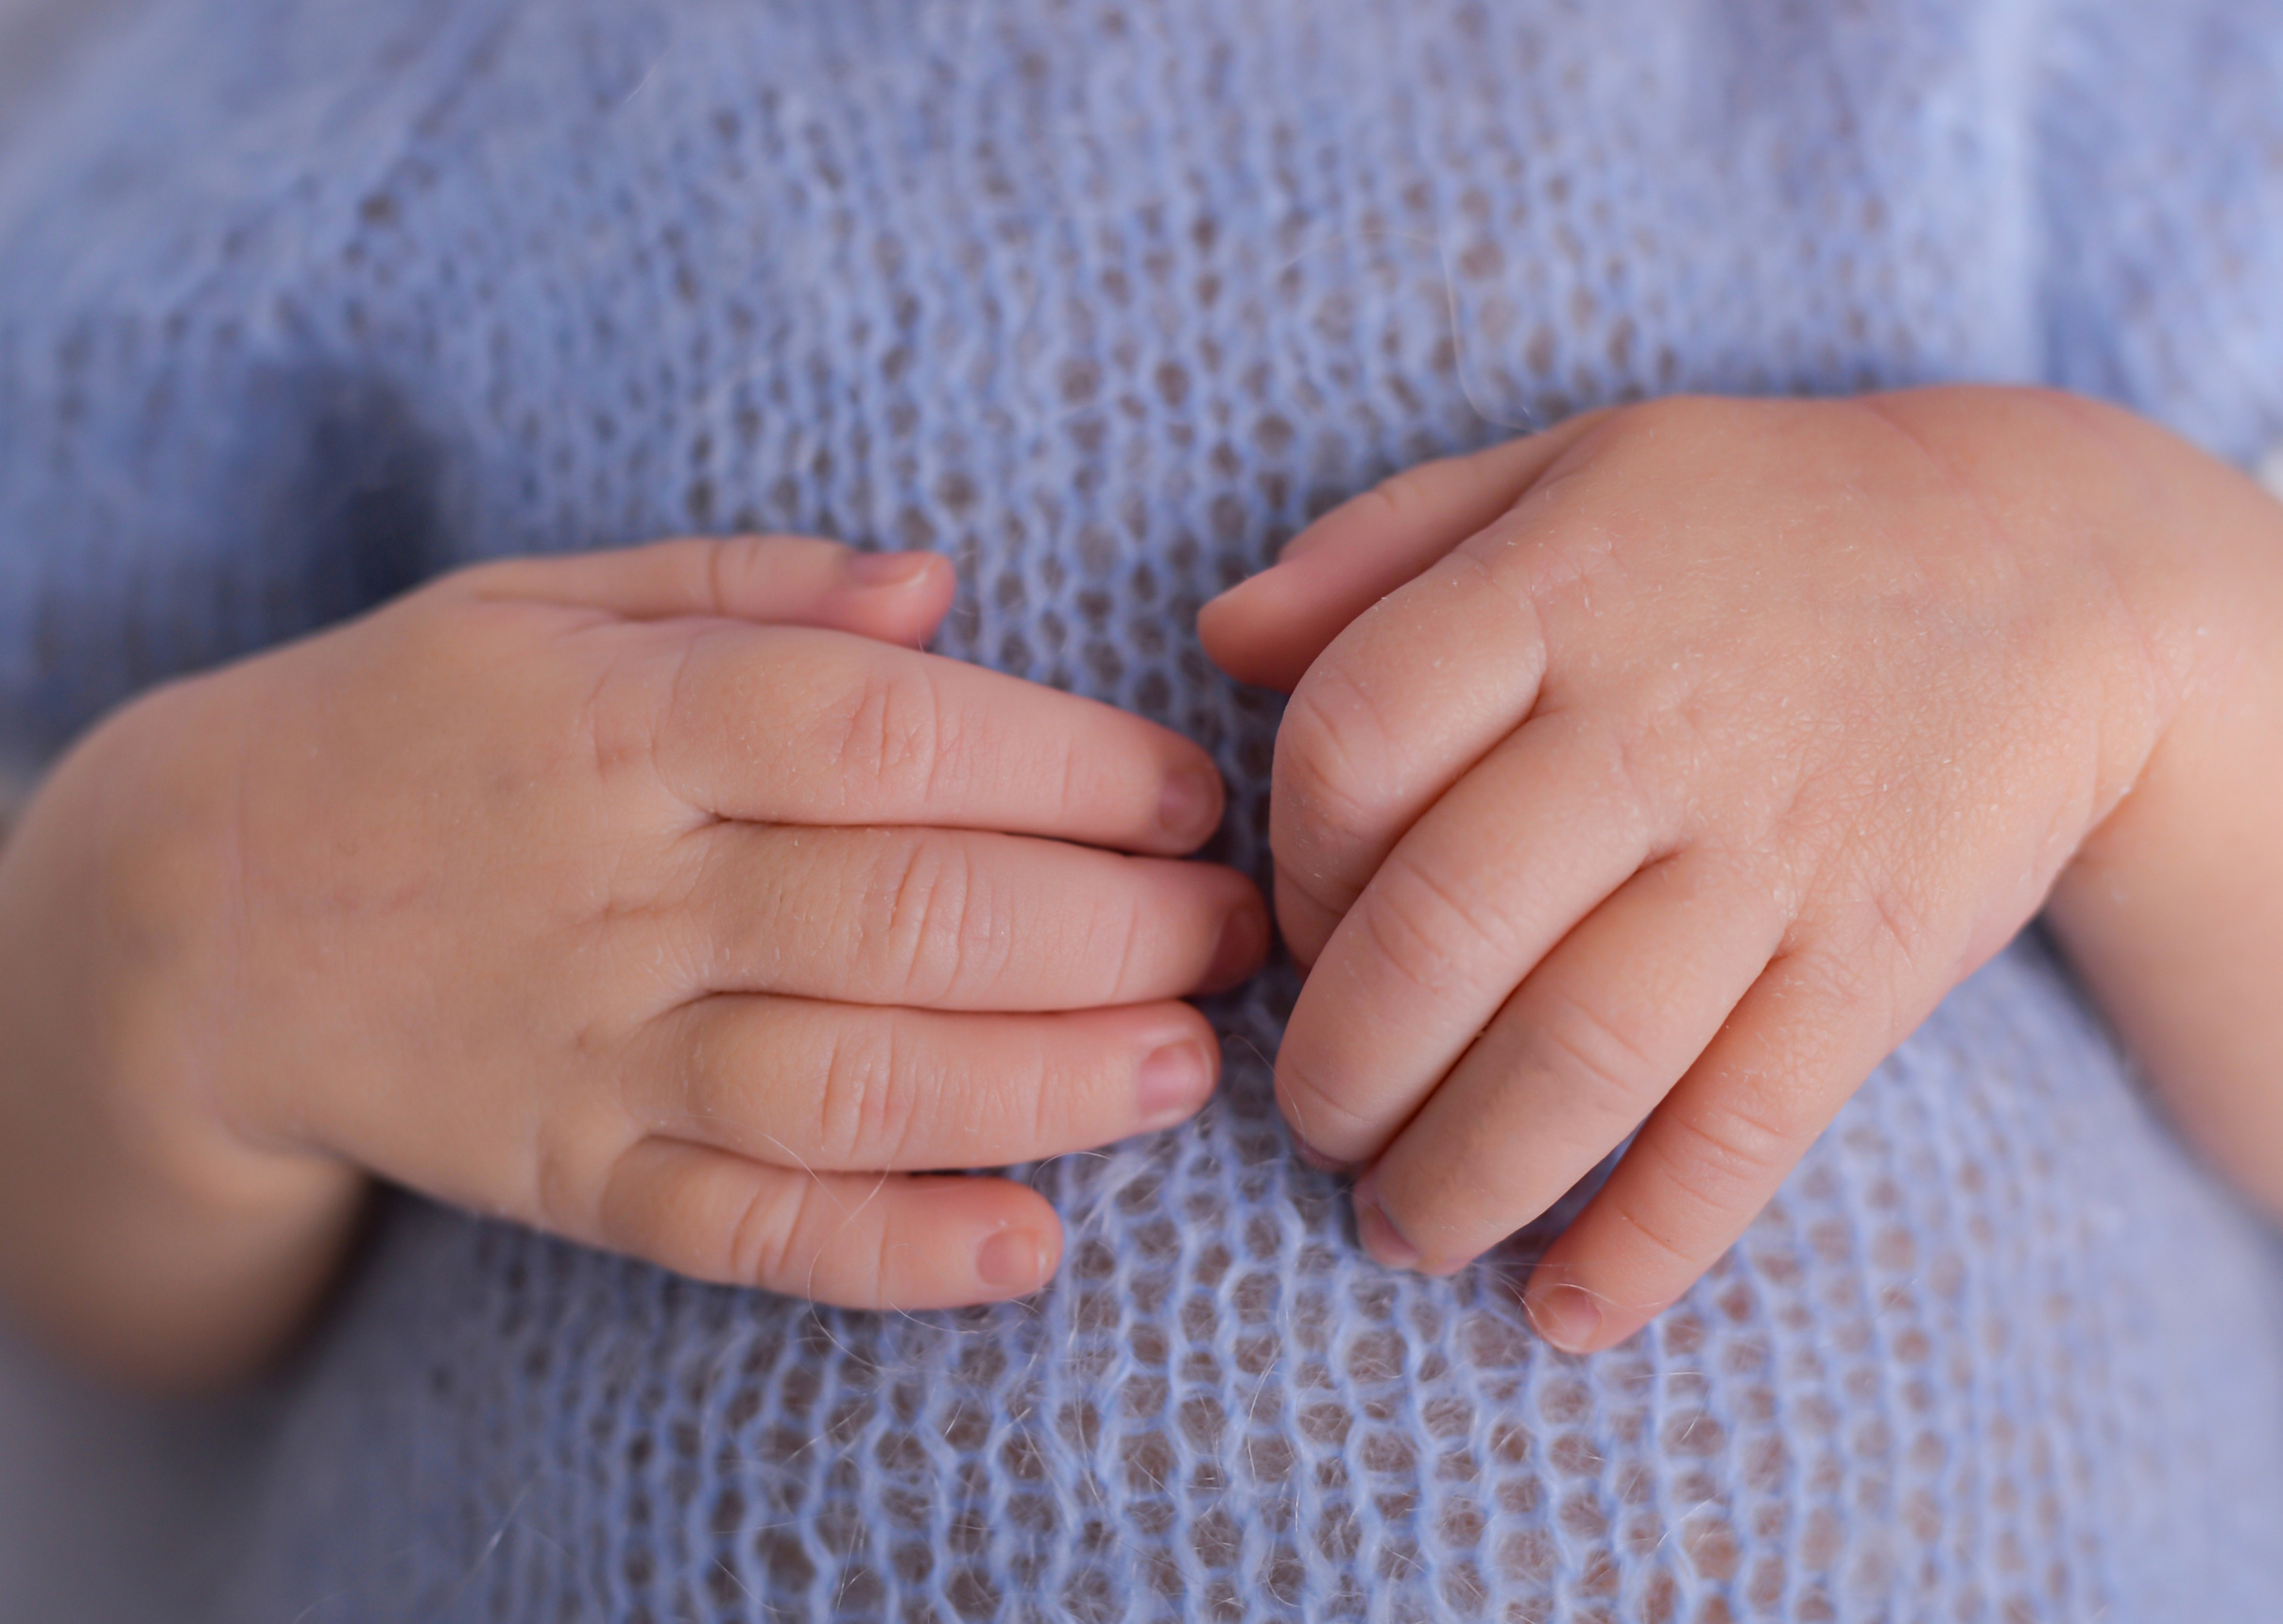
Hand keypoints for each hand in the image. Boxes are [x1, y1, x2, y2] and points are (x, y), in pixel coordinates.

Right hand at [0, 536, 1263, 1384]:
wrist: (193, 918)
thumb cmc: (418, 727)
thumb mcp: (546, 598)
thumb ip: (750, 587)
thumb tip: (944, 585)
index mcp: (632, 719)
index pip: (885, 736)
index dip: (1069, 766)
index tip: (1192, 795)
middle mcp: (624, 886)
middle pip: (906, 912)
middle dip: (1111, 929)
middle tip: (1240, 934)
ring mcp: (596, 1047)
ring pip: (852, 1079)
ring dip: (1048, 1085)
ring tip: (1192, 1068)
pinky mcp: (575, 1177)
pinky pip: (747, 1230)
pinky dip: (893, 1250)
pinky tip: (1031, 1248)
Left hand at [1200, 389, 2220, 1353]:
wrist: (2050, 564)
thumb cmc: (1760, 527)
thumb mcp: (1567, 469)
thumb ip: (1381, 545)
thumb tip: (1218, 641)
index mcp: (1554, 590)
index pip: (1351, 748)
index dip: (1288, 870)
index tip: (1295, 935)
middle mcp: (1655, 723)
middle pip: (1442, 929)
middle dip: (1341, 1069)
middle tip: (1312, 1128)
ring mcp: (1774, 848)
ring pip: (1581, 1052)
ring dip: (1460, 1176)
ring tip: (1398, 1230)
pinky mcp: (1878, 956)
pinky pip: (1746, 1127)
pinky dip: (1645, 1242)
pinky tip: (1562, 1313)